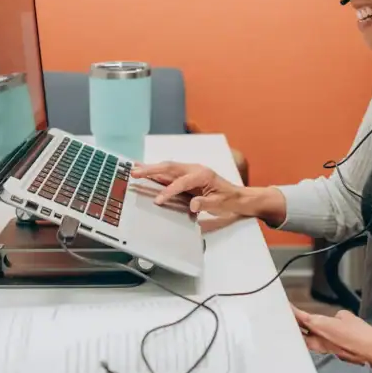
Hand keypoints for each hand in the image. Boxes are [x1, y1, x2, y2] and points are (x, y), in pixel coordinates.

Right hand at [130, 161, 245, 214]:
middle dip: (151, 170)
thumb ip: (206, 203)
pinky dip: (156, 172)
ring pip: (167, 168)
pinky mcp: (186, 176)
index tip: (158, 200)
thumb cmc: (229, 199)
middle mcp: (194, 169)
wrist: (238, 197)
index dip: (169, 191)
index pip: (182, 182)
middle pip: (170, 167)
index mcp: (203, 174)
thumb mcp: (220, 203)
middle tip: (134, 172)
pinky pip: (169, 173)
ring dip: (150, 168)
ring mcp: (189, 171)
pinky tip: (145, 171)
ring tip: (133, 169)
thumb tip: (192, 204)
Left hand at [291, 305, 371, 365]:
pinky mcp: (329, 358)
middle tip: (286, 320)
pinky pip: (316, 350)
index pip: (297, 316)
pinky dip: (313, 345)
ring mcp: (321, 351)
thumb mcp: (346, 316)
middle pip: (296, 332)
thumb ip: (335, 317)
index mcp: (318, 325)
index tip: (284, 307)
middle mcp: (316, 340)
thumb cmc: (360, 334)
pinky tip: (316, 343)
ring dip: (301, 337)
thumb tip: (334, 320)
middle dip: (291, 326)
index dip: (289, 311)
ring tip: (298, 331)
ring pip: (304, 343)